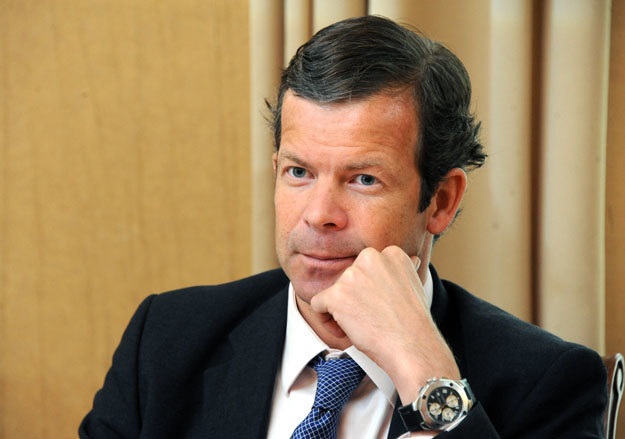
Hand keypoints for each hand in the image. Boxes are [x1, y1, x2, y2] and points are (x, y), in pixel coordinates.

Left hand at [309, 245, 459, 403]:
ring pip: (334, 292)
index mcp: (391, 253)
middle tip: (370, 319)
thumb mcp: (414, 286)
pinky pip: (318, 304)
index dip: (369, 291)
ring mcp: (352, 275)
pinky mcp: (337, 294)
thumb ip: (402, 271)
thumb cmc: (413, 323)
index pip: (366, 268)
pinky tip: (344, 331)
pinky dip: (325, 320)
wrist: (412, 347)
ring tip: (361, 327)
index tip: (380, 307)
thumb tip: (411, 259)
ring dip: (342, 311)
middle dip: (354, 299)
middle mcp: (370, 257)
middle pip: (348, 279)